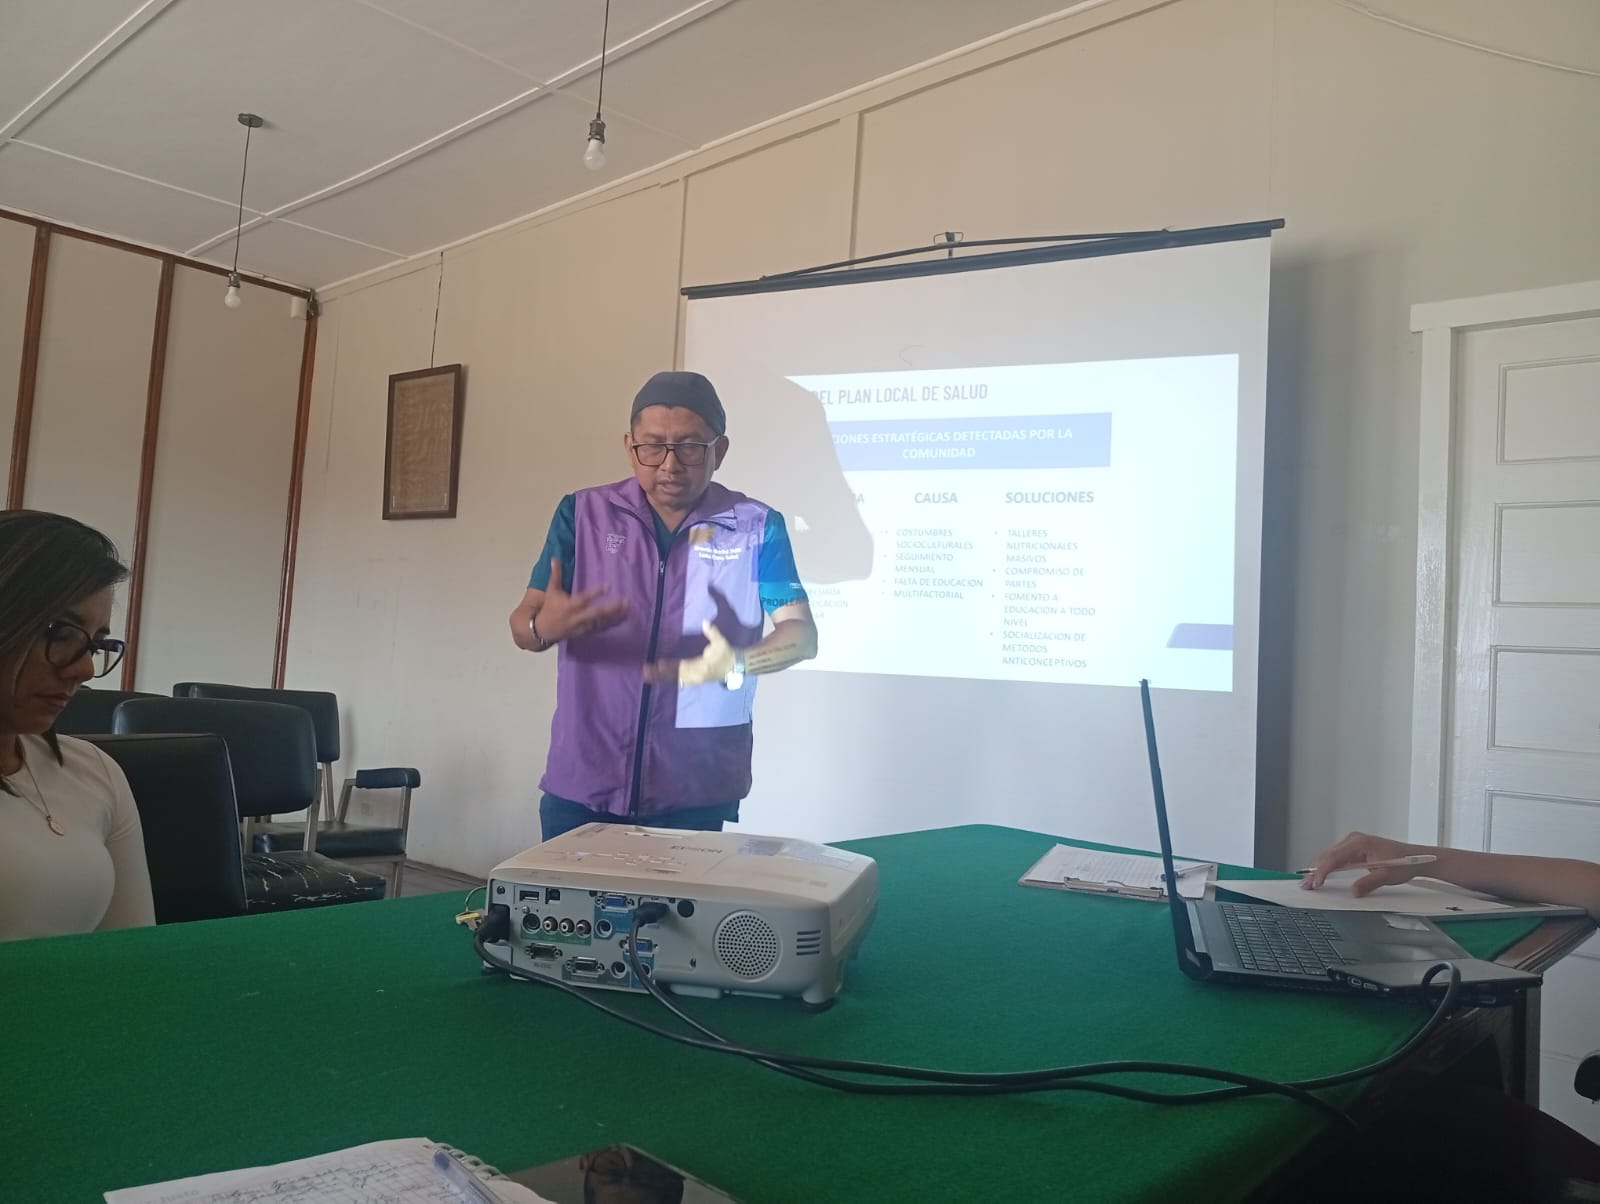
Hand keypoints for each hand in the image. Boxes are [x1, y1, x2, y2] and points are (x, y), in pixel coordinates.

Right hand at [527, 558, 627, 644]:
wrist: (543, 631)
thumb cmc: (549, 607)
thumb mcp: (552, 590)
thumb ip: (556, 574)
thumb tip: (554, 558)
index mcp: (569, 605)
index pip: (584, 598)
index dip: (595, 592)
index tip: (608, 585)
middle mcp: (577, 617)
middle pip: (596, 613)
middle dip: (611, 608)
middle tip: (625, 600)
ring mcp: (583, 626)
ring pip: (601, 622)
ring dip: (615, 616)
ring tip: (628, 608)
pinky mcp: (586, 632)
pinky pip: (601, 629)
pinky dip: (613, 624)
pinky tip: (624, 618)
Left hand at [644, 620, 735, 685]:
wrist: (734, 667)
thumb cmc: (726, 654)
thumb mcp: (722, 642)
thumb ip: (713, 633)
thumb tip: (705, 622)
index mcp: (702, 667)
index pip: (684, 666)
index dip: (672, 665)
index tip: (659, 663)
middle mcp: (696, 676)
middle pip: (676, 675)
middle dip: (660, 674)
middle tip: (645, 671)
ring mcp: (694, 679)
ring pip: (675, 679)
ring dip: (661, 678)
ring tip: (646, 676)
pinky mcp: (693, 680)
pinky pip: (677, 680)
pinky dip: (667, 679)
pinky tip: (657, 678)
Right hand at [1301, 831, 1418, 894]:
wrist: (1416, 858)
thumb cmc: (1404, 862)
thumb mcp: (1386, 875)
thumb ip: (1368, 883)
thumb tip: (1353, 891)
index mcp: (1359, 842)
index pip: (1334, 857)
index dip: (1322, 871)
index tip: (1316, 882)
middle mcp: (1354, 840)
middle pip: (1328, 855)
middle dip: (1316, 871)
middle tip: (1305, 884)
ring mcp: (1354, 844)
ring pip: (1330, 856)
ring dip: (1320, 869)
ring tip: (1310, 882)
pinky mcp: (1355, 850)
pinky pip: (1337, 858)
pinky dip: (1328, 867)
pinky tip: (1322, 875)